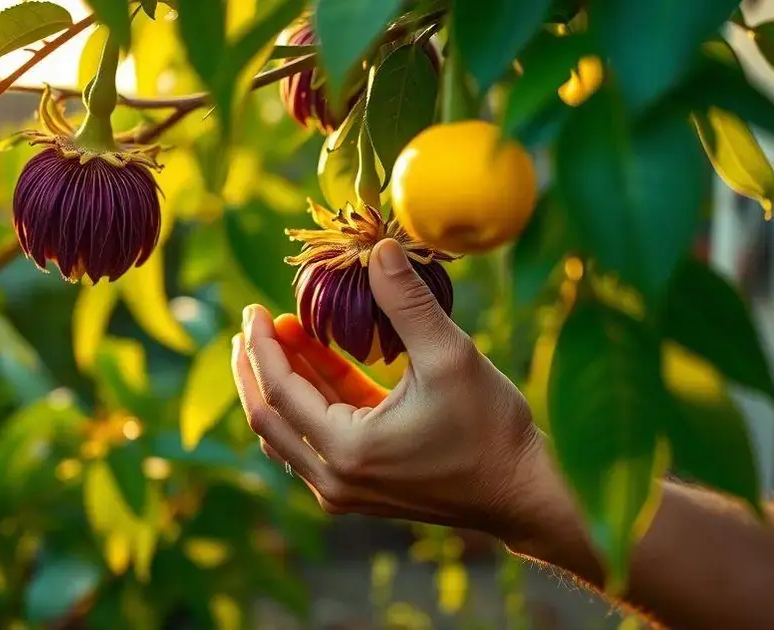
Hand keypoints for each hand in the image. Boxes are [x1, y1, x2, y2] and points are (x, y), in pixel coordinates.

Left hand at [232, 238, 547, 535]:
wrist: (521, 492)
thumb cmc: (491, 429)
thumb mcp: (450, 356)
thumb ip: (407, 302)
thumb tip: (377, 248)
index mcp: (347, 450)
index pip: (279, 392)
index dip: (262, 347)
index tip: (253, 309)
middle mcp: (333, 479)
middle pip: (268, 419)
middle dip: (255, 367)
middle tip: (251, 322)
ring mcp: (342, 489)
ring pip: (287, 432)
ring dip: (279, 383)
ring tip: (277, 335)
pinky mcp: (357, 487)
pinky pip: (314, 439)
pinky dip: (309, 400)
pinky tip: (313, 358)